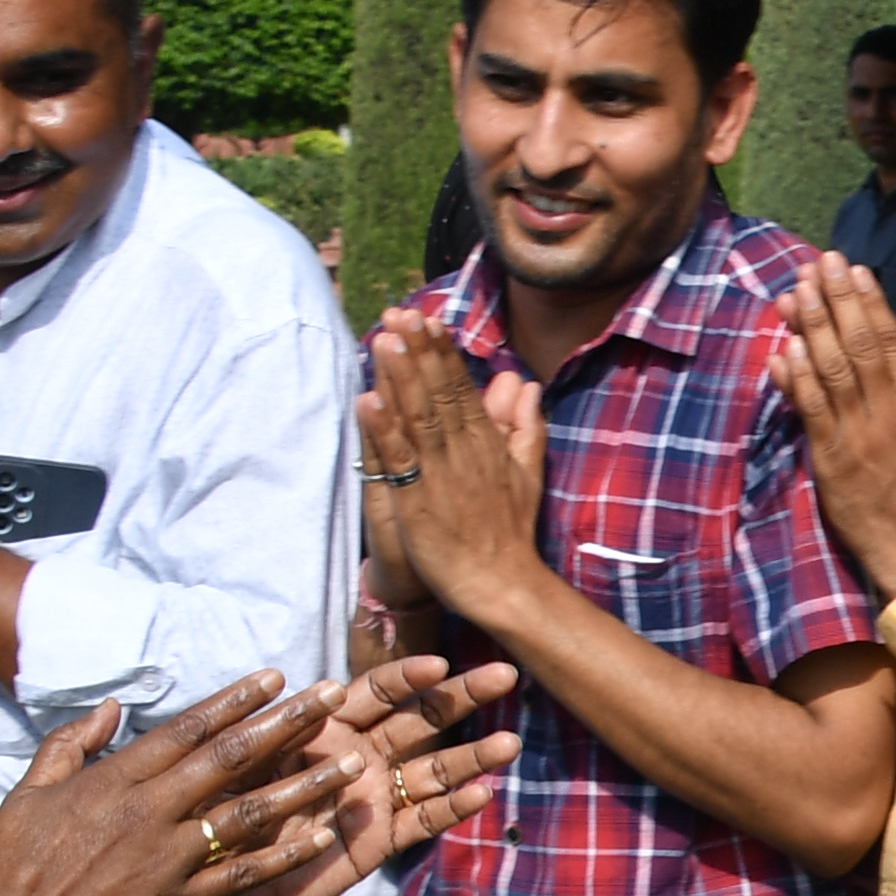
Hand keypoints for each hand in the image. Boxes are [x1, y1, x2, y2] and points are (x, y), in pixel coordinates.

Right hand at [0, 677, 392, 895]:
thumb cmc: (5, 871)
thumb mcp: (27, 794)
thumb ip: (70, 745)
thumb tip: (112, 708)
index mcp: (112, 781)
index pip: (187, 729)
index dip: (236, 700)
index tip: (277, 677)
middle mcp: (147, 812)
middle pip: (231, 757)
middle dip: (288, 723)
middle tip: (335, 696)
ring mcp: (167, 860)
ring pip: (250, 813)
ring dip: (306, 785)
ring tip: (353, 763)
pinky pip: (243, 876)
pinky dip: (286, 856)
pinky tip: (325, 838)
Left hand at [180, 655, 527, 895]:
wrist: (221, 876)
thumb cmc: (223, 809)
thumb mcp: (243, 762)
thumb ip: (279, 728)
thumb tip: (317, 689)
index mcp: (329, 727)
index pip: (377, 691)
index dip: (408, 676)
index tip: (439, 663)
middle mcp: (362, 755)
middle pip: (422, 719)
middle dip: (463, 696)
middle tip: (505, 675)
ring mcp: (377, 796)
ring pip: (435, 770)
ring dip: (473, 756)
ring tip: (510, 743)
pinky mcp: (381, 839)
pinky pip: (422, 821)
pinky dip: (453, 809)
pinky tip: (482, 794)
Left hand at [359, 322, 549, 617]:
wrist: (502, 582)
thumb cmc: (509, 531)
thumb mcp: (526, 472)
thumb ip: (524, 426)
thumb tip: (525, 384)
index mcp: (485, 443)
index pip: (460, 388)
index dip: (441, 353)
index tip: (426, 319)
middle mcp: (463, 451)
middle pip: (437, 393)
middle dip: (418, 351)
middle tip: (400, 313)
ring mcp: (440, 475)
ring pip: (417, 417)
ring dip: (400, 378)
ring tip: (385, 340)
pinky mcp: (419, 501)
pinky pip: (399, 460)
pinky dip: (383, 430)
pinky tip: (368, 401)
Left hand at [771, 259, 895, 594]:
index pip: (892, 341)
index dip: (871, 302)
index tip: (856, 270)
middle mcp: (889, 413)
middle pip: (857, 344)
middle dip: (836, 299)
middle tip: (820, 263)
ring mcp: (856, 435)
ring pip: (829, 369)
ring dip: (810, 326)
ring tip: (795, 290)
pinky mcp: (829, 457)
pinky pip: (809, 409)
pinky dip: (794, 377)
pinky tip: (783, 347)